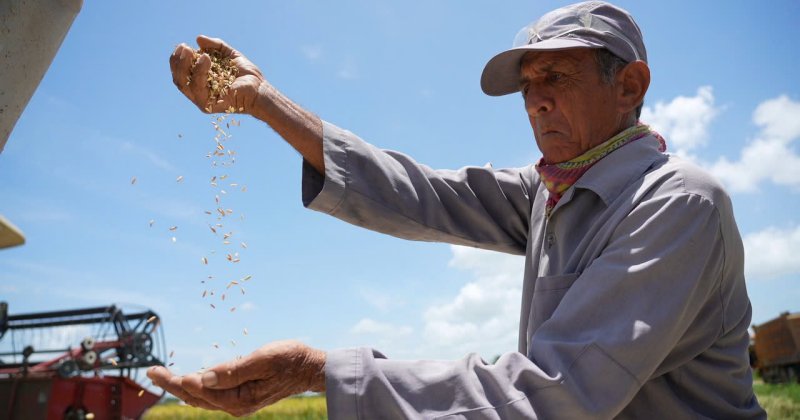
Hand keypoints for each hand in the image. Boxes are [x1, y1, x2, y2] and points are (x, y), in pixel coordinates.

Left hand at [147, 340, 325, 416]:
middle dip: (172, 385)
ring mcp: (238, 402)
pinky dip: (195, 388)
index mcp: (240, 398)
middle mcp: (236, 405)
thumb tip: (204, 377)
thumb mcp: (264, 359)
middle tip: (150, 371)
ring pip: (201, 398)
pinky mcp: (241, 397)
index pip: (200, 391)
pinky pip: (211, 396)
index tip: (159, 371)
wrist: (310, 368)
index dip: (178, 381)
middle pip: (196, 398)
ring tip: (161, 376)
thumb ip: (234, 370)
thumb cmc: (290, 359)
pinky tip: (188, 381)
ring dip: (180, 387)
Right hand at [169, 35, 265, 114]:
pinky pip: (199, 90)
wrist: (259, 87)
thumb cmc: (245, 73)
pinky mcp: (209, 106)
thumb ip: (215, 46)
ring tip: (201, 53)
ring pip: (186, 85)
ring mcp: (202, 100)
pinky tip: (206, 59)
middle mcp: (198, 92)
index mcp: (199, 81)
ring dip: (189, 66)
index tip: (182, 46)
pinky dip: (201, 73)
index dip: (177, 59)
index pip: (180, 72)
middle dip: (178, 63)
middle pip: (178, 79)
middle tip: (185, 48)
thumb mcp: (228, 54)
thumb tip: (198, 38)